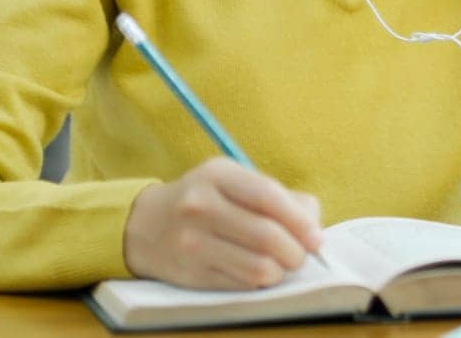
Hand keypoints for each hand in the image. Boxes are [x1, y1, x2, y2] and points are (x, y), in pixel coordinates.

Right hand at [123, 157, 324, 289]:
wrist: (144, 225)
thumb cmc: (202, 199)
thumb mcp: (231, 180)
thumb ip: (274, 195)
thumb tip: (312, 222)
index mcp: (217, 175)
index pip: (268, 196)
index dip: (300, 220)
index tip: (317, 237)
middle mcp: (200, 207)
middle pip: (266, 235)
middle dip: (295, 251)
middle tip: (302, 255)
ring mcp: (192, 243)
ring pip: (257, 267)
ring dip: (280, 271)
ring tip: (282, 265)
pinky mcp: (191, 274)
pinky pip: (241, 284)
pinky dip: (260, 282)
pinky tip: (260, 272)